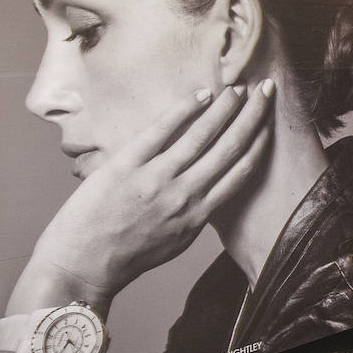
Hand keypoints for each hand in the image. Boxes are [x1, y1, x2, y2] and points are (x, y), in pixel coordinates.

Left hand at [8, 82, 275, 314]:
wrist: (82, 264)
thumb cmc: (127, 257)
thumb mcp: (175, 242)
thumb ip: (194, 215)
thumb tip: (207, 192)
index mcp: (199, 215)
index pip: (240, 172)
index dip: (259, 144)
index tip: (269, 124)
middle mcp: (185, 194)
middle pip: (229, 147)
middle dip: (252, 116)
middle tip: (265, 90)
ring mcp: (157, 178)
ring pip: (202, 135)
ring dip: (225, 108)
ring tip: (238, 88)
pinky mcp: (127, 164)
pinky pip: (161, 130)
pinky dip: (184, 110)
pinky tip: (201, 95)